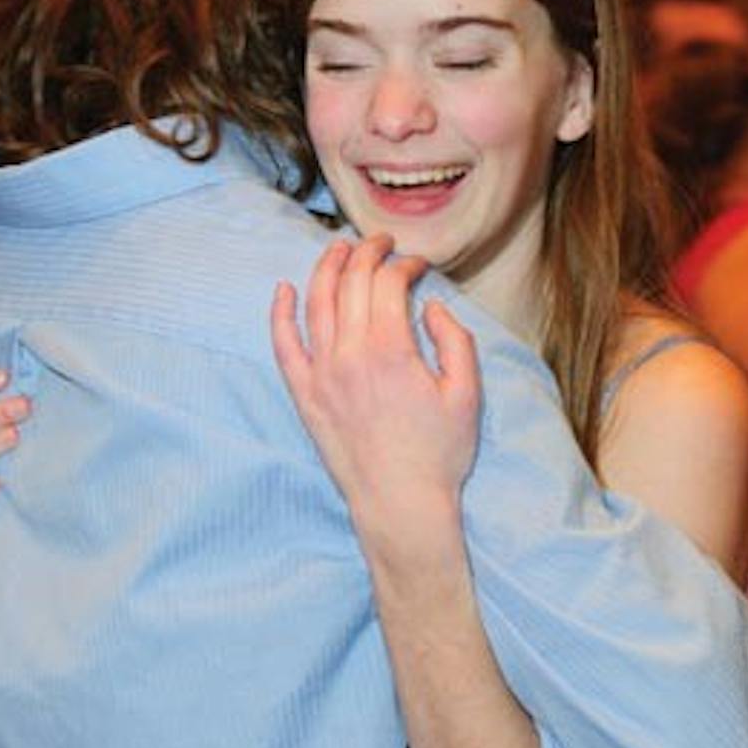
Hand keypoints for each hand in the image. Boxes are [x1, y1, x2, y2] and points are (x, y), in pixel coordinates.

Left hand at [270, 235, 482, 531]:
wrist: (400, 504)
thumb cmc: (439, 454)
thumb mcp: (467, 394)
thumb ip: (455, 341)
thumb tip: (432, 308)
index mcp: (391, 349)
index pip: (388, 283)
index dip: (405, 264)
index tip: (419, 266)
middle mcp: (349, 354)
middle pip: (351, 282)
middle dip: (368, 253)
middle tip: (382, 243)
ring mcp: (321, 374)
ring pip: (316, 303)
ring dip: (327, 268)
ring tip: (339, 248)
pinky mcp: (304, 395)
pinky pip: (283, 345)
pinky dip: (280, 313)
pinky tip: (283, 290)